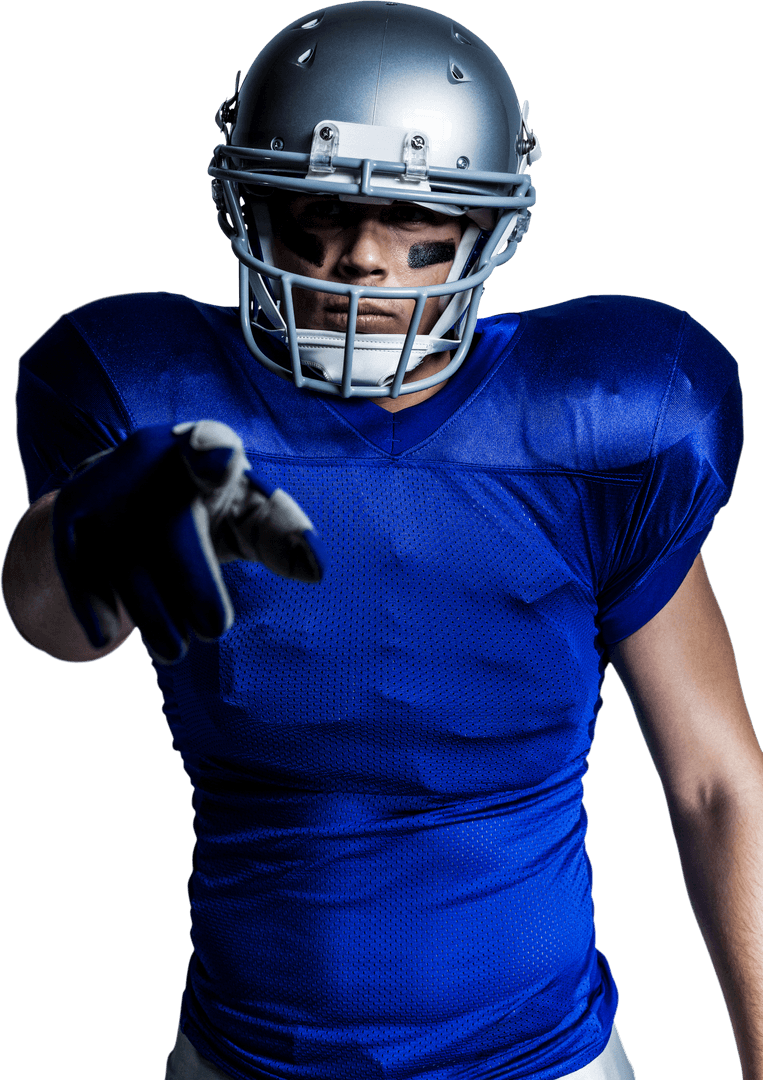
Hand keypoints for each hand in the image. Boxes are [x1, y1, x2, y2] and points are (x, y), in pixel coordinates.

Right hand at [52, 420, 325, 663]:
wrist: (136, 491)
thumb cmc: (212, 505)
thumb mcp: (250, 514)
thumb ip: (282, 535)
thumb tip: (316, 567)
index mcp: (208, 447)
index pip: (212, 444)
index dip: (213, 453)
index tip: (218, 459)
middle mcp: (151, 453)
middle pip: (171, 528)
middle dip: (195, 584)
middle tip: (215, 629)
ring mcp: (107, 482)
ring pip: (127, 555)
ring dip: (151, 610)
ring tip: (174, 650)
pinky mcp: (73, 511)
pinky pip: (79, 560)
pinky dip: (91, 601)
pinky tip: (105, 636)